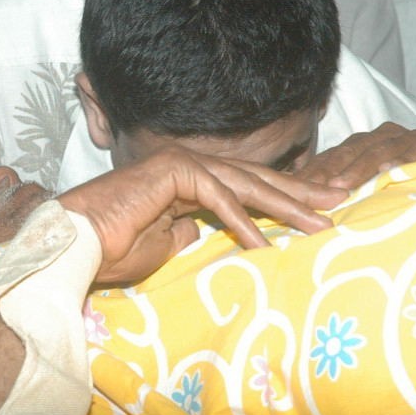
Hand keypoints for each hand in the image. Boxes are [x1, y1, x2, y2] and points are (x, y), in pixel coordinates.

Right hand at [57, 146, 348, 284]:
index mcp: (188, 182)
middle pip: (255, 178)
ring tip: (318, 226)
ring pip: (244, 184)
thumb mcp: (165, 245)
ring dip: (284, 206)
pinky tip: (266, 245)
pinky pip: (217, 198)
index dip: (284, 198)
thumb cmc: (112, 250)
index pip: (245, 187)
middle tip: (339, 201)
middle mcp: (188, 167)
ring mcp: (180, 164)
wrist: (76, 246)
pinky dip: (242, 223)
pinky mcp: (172, 171)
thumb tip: (208, 232)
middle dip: (300, 192)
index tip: (318, 211)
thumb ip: (190, 231)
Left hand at [294, 122, 415, 188]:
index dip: (314, 171)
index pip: (335, 155)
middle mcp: (387, 137)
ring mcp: (412, 140)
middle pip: (351, 150)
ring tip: (340, 188)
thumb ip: (351, 188)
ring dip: (358, 169)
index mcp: (369, 143)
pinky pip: (415, 155)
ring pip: (378, 151)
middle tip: (311, 191)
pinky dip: (400, 163)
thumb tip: (310, 206)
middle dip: (329, 171)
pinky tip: (388, 173)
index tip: (293, 190)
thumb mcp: (381, 184)